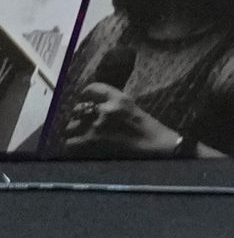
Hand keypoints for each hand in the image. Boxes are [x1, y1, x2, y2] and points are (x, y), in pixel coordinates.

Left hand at [59, 87, 181, 155]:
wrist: (158, 148)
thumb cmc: (149, 129)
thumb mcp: (133, 107)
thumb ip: (113, 103)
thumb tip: (93, 104)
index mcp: (118, 98)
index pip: (92, 89)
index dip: (86, 94)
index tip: (86, 100)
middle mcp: (105, 109)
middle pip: (79, 109)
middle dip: (81, 116)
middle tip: (86, 123)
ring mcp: (97, 126)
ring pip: (71, 126)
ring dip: (76, 131)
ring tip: (84, 136)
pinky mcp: (93, 141)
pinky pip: (71, 142)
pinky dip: (74, 145)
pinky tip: (81, 147)